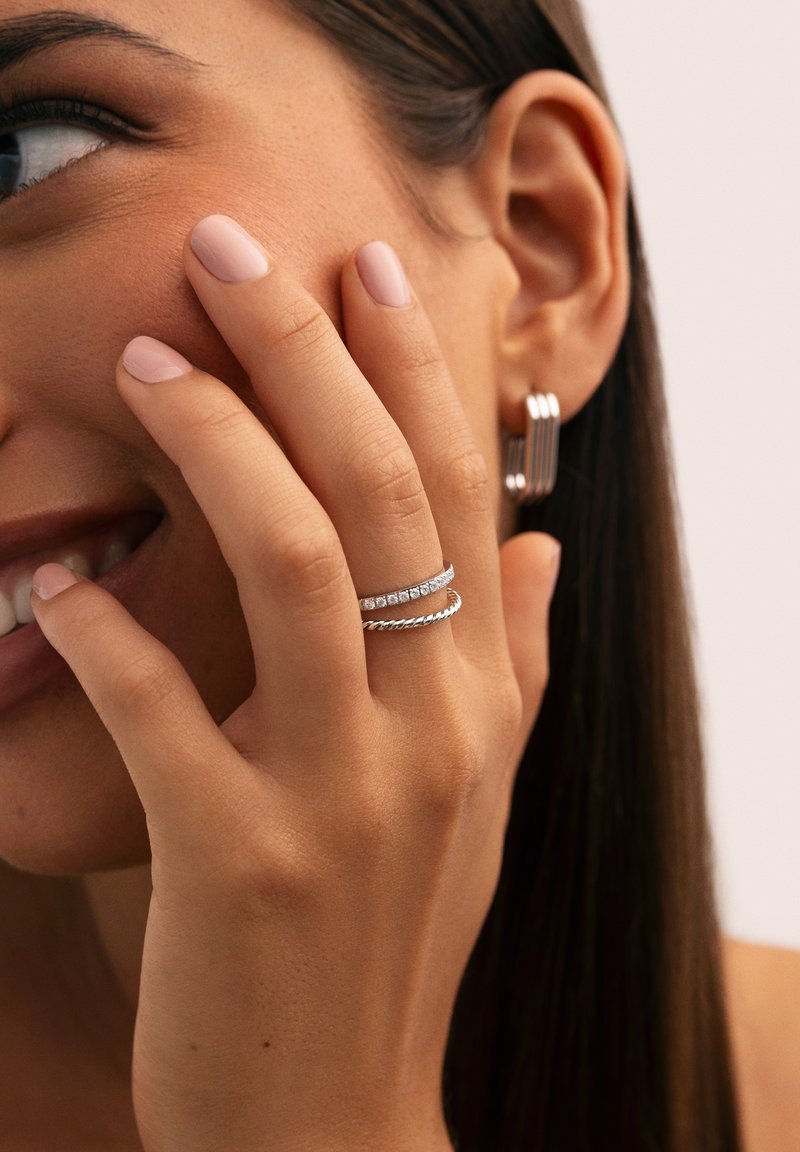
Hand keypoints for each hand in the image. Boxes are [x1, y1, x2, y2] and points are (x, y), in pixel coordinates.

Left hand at [31, 217, 558, 1151]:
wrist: (330, 1121)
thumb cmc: (390, 935)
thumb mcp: (478, 795)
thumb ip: (514, 660)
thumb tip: (533, 539)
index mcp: (480, 703)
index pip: (452, 494)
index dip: (410, 369)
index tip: (363, 265)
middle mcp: (428, 733)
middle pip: (373, 496)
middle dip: (306, 352)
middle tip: (228, 249)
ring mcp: (339, 798)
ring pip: (291, 571)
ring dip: (214, 450)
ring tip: (145, 366)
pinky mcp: (236, 864)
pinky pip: (164, 715)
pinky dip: (104, 638)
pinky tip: (59, 592)